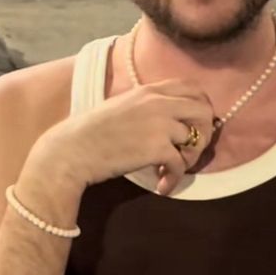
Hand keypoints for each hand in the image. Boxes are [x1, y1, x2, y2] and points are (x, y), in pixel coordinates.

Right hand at [24, 80, 215, 199]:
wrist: (71, 150)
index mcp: (149, 90)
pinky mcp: (156, 148)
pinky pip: (181, 164)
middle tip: (188, 152)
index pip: (194, 88)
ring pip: (197, 139)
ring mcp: (159, 123)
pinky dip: (174, 179)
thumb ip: (149, 107)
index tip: (193, 126)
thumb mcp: (124, 107)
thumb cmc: (92, 132)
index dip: (201, 107)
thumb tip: (175, 122)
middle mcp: (158, 102)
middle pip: (204, 110)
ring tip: (171, 171)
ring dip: (188, 160)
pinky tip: (161, 186)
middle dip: (203, 133)